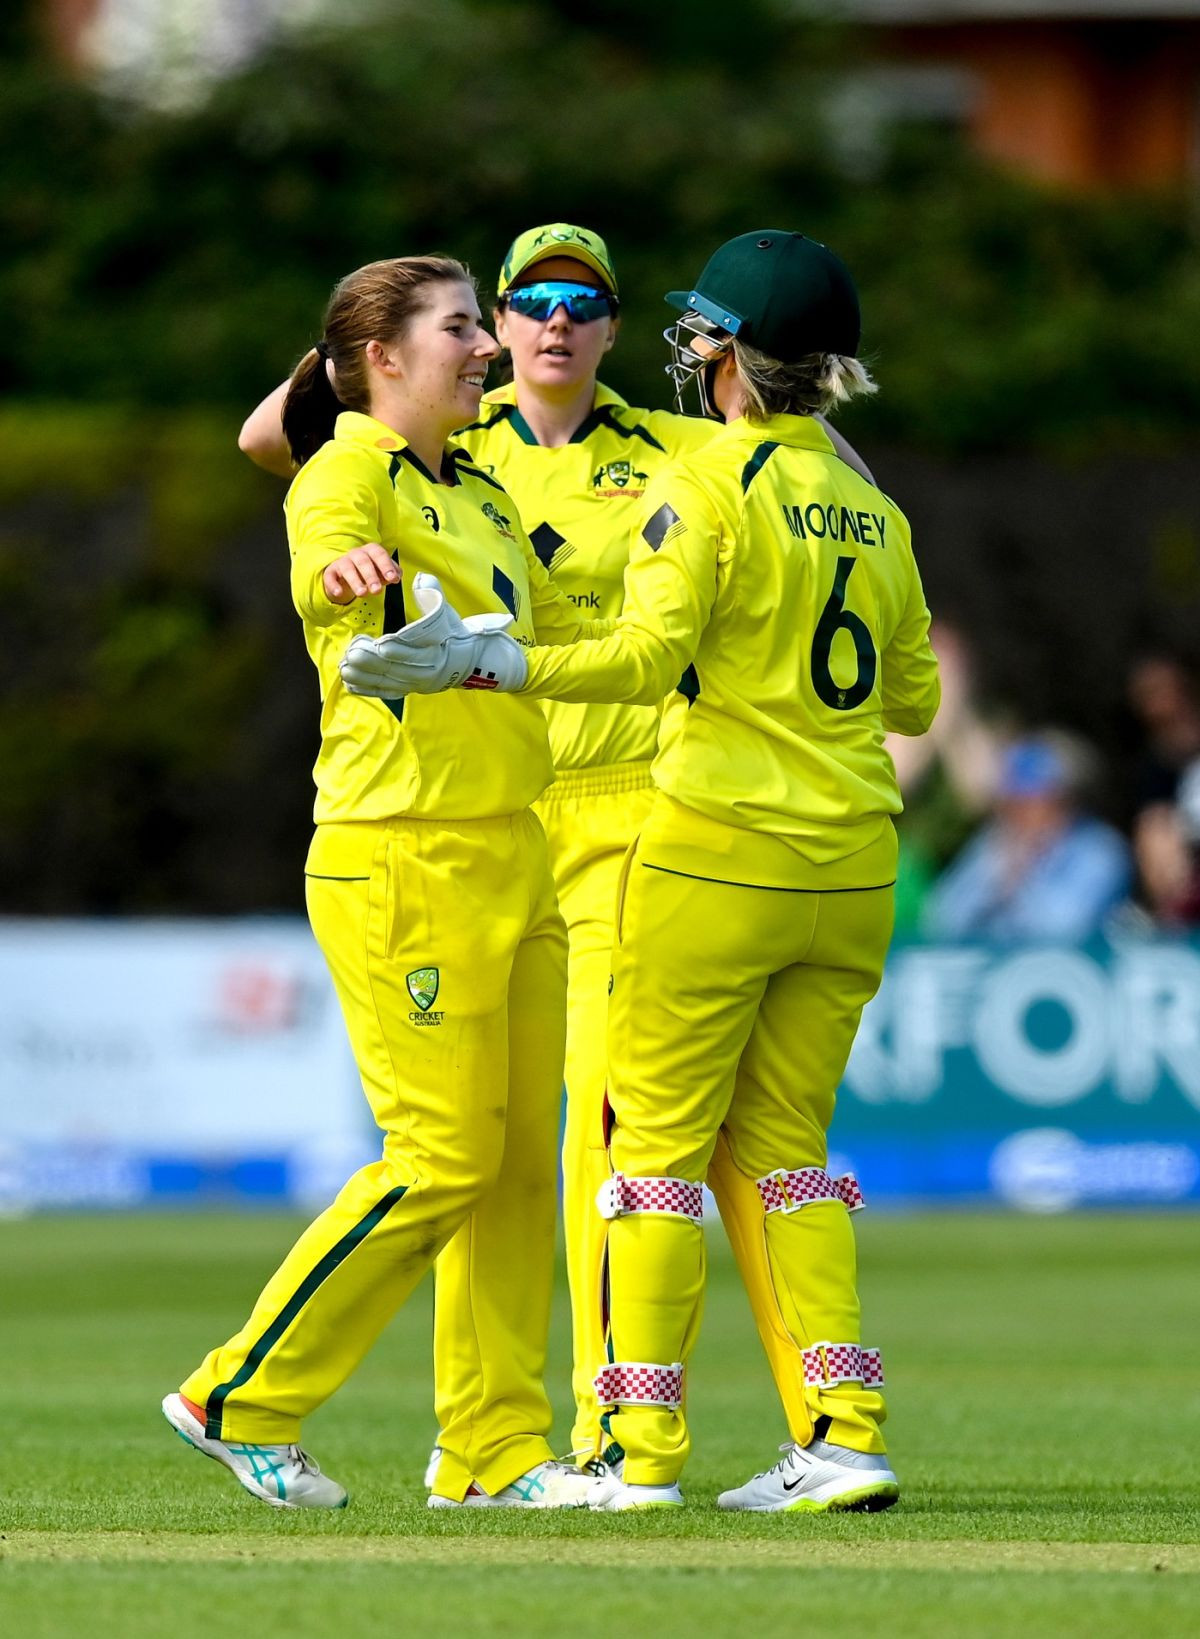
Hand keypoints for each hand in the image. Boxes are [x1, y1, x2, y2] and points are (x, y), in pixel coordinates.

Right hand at [322, 543, 400, 604]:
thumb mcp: (381, 571)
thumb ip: (392, 572)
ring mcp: (343, 562)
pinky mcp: (331, 572)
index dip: (386, 565)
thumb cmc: (368, 571)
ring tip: (362, 593)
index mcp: (371, 551)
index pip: (379, 554)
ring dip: (355, 581)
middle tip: (377, 590)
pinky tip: (339, 592)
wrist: (345, 574)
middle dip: (371, 576)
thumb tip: (397, 575)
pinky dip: (333, 585)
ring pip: (348, 569)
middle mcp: (356, 554)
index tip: (392, 578)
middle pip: (363, 561)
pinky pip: (330, 576)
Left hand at [339, 572, 527, 697]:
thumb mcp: (447, 612)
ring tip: (346, 667)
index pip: (415, 651)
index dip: (397, 648)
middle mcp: (427, 671)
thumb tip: (422, 579)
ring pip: (389, 682)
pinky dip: (369, 689)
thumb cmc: (454, 632)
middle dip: (372, 663)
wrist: (471, 661)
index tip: (379, 643)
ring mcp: (418, 683)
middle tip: (352, 654)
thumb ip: (433, 595)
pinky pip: (387, 691)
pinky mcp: (411, 689)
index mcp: (438, 652)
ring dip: (365, 676)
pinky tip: (351, 683)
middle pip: (397, 668)